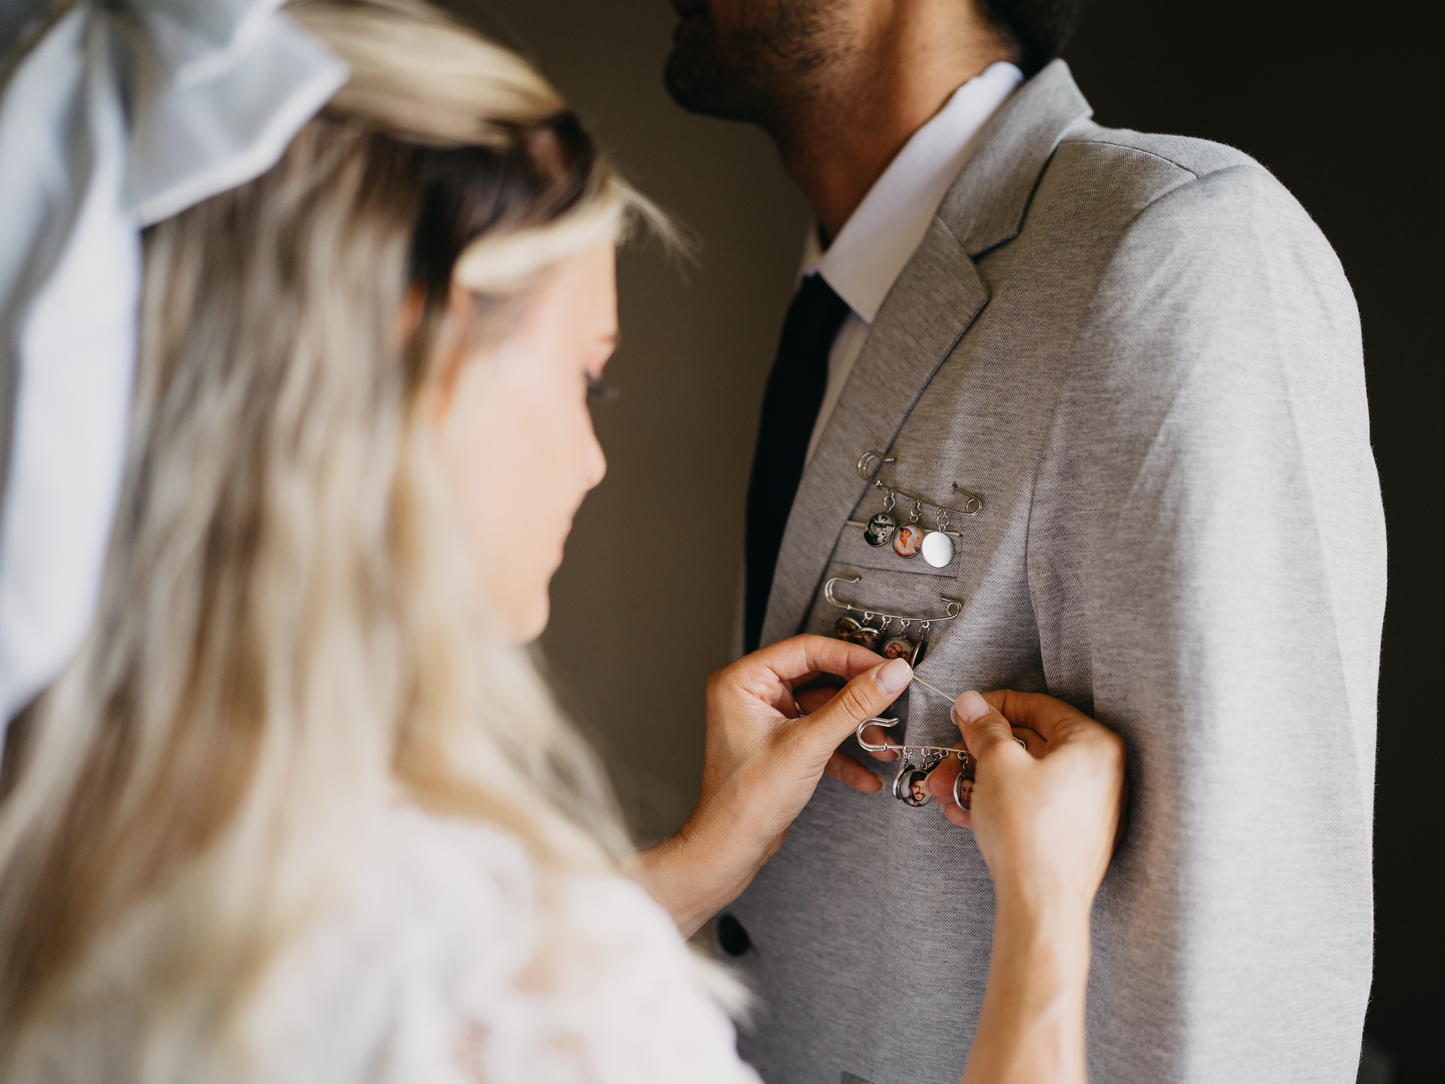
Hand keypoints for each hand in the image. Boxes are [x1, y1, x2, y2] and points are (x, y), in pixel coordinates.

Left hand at [628, 635, 911, 934]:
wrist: (729, 850)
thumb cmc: (746, 800)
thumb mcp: (808, 745)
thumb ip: (854, 705)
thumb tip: (890, 674)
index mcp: (742, 680)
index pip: (807, 650)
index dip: (851, 657)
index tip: (887, 668)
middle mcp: (750, 693)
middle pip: (818, 677)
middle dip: (856, 698)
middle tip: (892, 699)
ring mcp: (764, 718)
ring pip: (822, 709)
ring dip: (854, 728)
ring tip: (883, 745)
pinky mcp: (779, 743)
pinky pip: (817, 734)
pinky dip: (841, 752)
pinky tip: (867, 774)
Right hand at [936, 691, 1124, 1083]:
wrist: (1041, 905)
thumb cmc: (1030, 834)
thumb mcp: (997, 764)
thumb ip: (985, 728)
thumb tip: (973, 705)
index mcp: (1094, 744)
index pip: (1040, 706)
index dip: (995, 706)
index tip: (967, 712)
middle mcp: (1099, 773)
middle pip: (1029, 745)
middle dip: (979, 752)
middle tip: (950, 755)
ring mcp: (1087, 808)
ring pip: (1024, 778)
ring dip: (979, 779)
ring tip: (945, 788)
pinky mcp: (1071, 836)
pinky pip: (1030, 806)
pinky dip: (997, 804)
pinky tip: (962, 811)